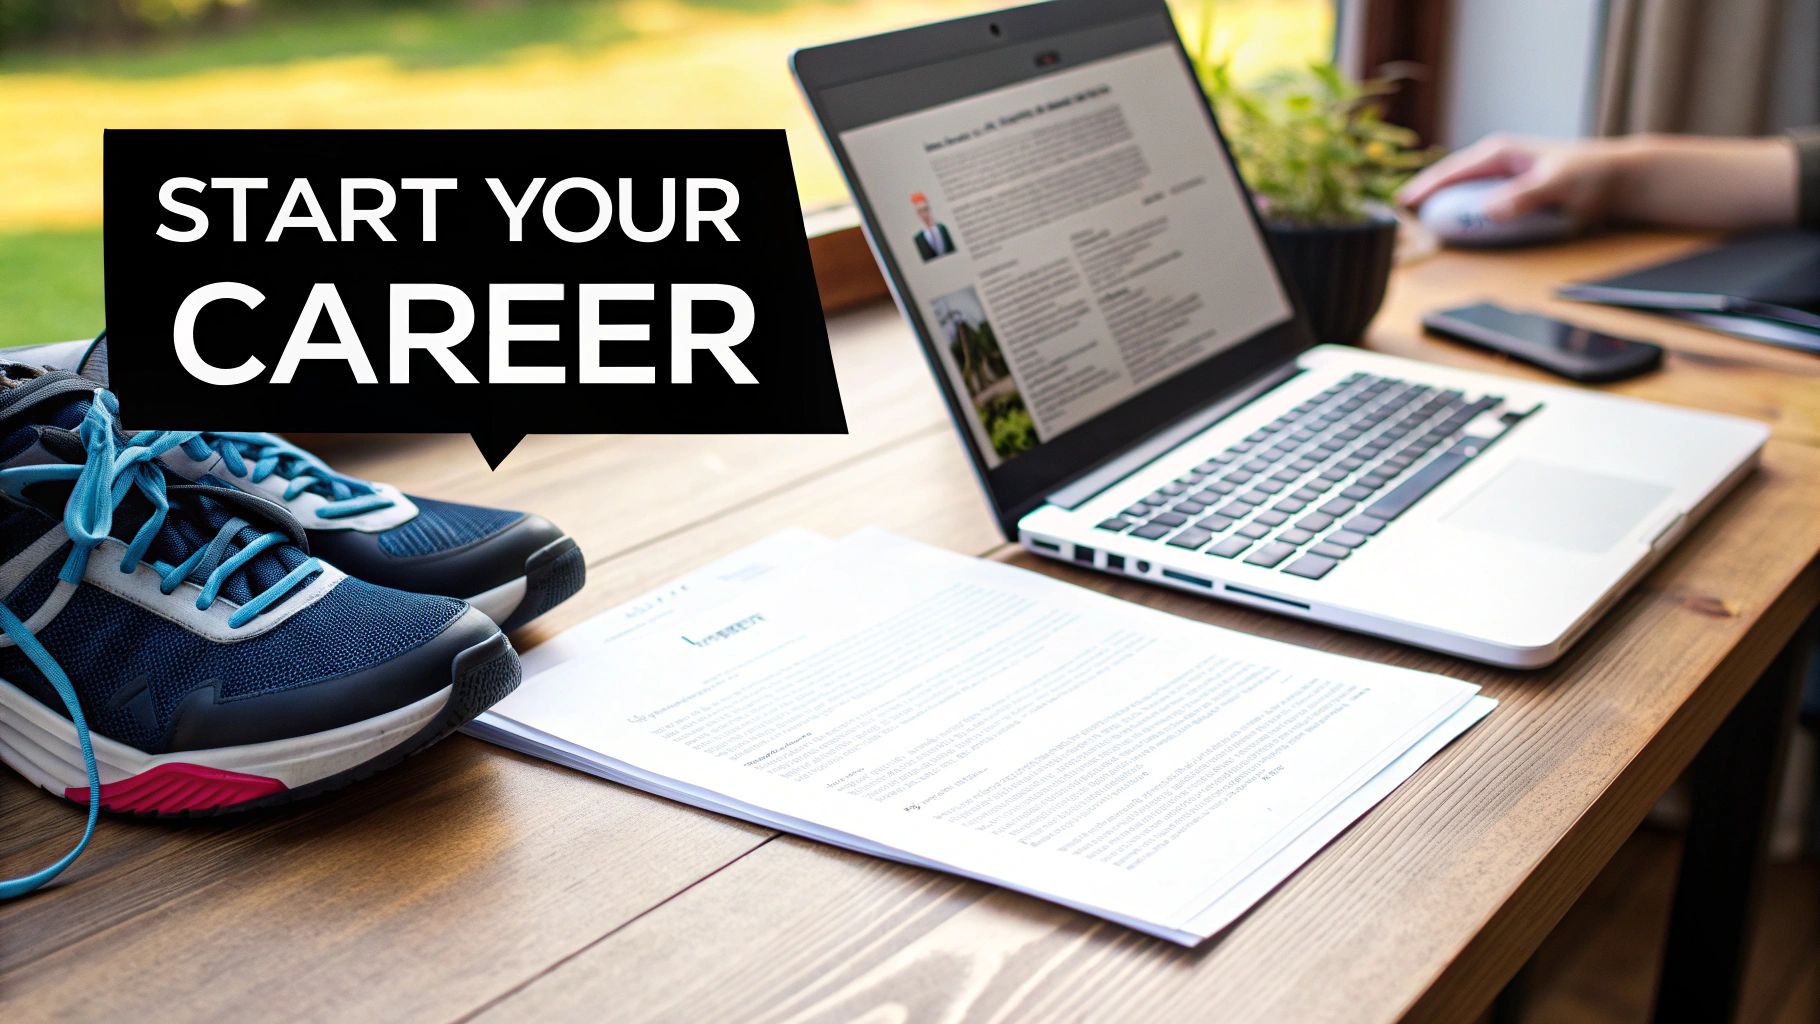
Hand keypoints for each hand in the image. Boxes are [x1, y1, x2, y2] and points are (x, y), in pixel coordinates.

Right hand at [1397, 134, 1629, 223]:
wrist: (1619, 178)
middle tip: (1402, 223)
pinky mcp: (1509, 193)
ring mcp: (1501, 178)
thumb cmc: (1591, 175)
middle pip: (1449, 183)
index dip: (1423, 189)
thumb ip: (1523, 198)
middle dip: (1425, 200)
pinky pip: (1476, 205)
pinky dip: (1463, 217)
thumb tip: (1487, 211)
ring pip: (1461, 195)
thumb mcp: (1556, 186)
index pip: (1450, 171)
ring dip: (1443, 211)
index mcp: (1499, 153)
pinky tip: (1456, 232)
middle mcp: (1495, 163)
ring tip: (1420, 230)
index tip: (1400, 205)